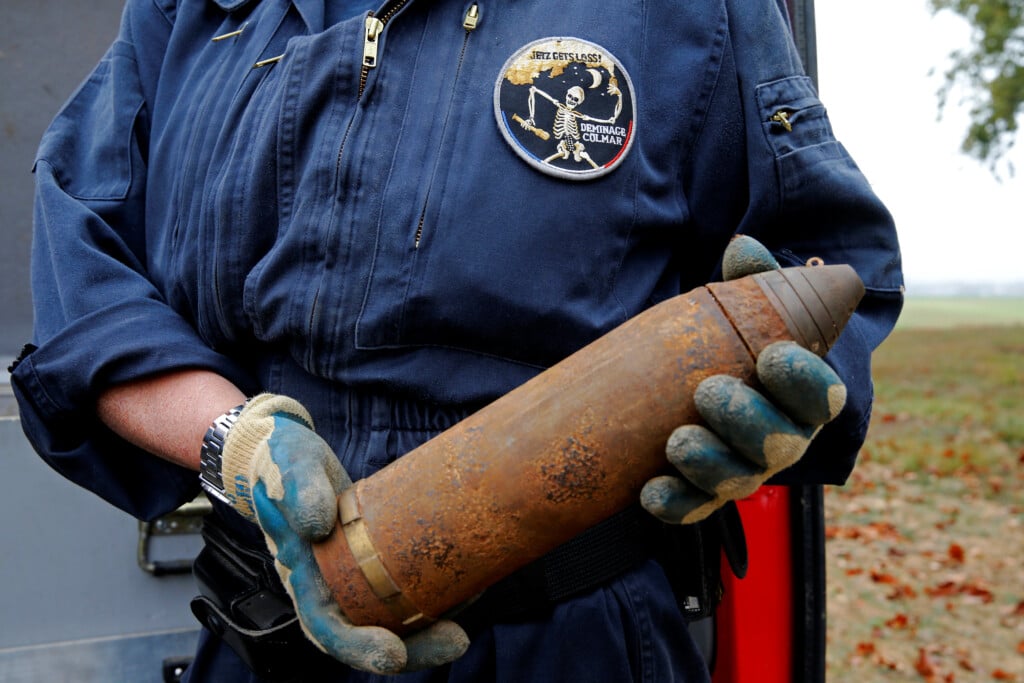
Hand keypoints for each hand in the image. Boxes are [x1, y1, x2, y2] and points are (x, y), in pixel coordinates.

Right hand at [221, 394, 469, 673]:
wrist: (291, 454)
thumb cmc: (284, 460)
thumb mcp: (288, 465)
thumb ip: (299, 487)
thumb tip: (318, 524)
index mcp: (303, 577)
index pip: (327, 628)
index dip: (358, 647)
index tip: (393, 654)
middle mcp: (330, 586)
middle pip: (370, 633)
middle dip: (414, 648)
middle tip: (457, 642)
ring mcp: (357, 575)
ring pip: (394, 618)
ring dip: (431, 631)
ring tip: (468, 622)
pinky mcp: (380, 558)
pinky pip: (408, 587)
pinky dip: (438, 594)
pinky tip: (471, 586)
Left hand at [639, 236, 846, 523]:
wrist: (695, 387)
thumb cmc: (734, 345)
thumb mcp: (744, 312)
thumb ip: (752, 283)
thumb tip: (742, 248)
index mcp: (803, 396)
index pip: (823, 396)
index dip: (804, 379)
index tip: (771, 355)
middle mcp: (782, 439)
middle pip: (780, 444)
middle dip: (747, 420)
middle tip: (708, 391)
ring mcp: (745, 470)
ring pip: (739, 480)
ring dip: (710, 465)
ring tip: (678, 441)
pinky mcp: (704, 494)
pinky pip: (695, 509)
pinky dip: (675, 505)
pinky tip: (648, 492)